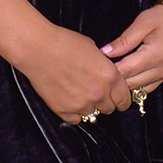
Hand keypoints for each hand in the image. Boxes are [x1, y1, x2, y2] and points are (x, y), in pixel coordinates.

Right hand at [16, 23, 132, 124]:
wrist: (38, 48)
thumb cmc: (64, 43)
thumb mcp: (94, 50)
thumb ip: (104, 67)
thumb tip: (105, 75)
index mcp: (109, 76)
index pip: (124, 99)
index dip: (121, 99)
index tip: (117, 98)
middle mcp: (98, 93)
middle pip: (109, 109)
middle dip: (104, 102)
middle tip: (94, 92)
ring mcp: (81, 104)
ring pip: (92, 115)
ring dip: (88, 106)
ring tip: (78, 93)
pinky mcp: (64, 110)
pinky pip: (75, 119)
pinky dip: (74, 112)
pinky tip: (69, 99)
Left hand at [100, 2, 162, 93]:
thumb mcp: (143, 22)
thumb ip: (124, 40)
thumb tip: (104, 52)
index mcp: (154, 55)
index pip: (124, 71)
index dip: (108, 71)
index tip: (95, 66)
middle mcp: (160, 69)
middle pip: (129, 84)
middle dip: (113, 80)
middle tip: (99, 72)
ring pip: (138, 90)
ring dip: (123, 85)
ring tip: (110, 76)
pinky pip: (147, 88)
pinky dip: (134, 86)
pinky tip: (125, 79)